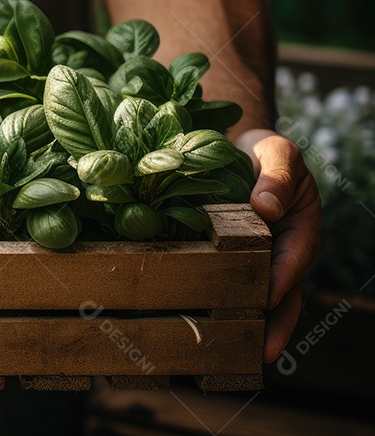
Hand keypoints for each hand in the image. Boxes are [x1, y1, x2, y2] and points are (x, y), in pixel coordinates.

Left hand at [236, 128, 321, 362]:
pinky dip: (220, 303)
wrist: (240, 146)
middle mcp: (280, 251)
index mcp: (298, 229)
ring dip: (248, 325)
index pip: (293, 260)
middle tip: (260, 354)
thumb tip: (267, 206)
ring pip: (255, 297)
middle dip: (274, 326)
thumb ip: (277, 177)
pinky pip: (227, 283)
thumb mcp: (278, 153)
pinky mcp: (230, 257)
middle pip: (282, 294)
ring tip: (232, 354)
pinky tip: (202, 321)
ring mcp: (257, 258)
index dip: (282, 280)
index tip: (268, 300)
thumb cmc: (265, 151)